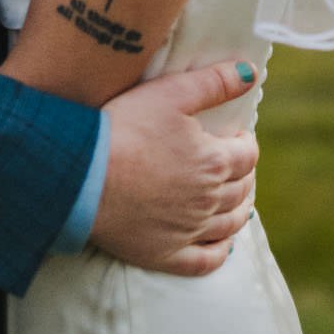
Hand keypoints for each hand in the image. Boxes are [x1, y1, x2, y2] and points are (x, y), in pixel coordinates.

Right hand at [90, 61, 258, 276]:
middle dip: (244, 176)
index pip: (247, 155)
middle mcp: (208, 201)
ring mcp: (189, 231)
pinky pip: (206, 260)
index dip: (246, 144)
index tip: (238, 137)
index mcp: (213, 163)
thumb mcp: (170, 93)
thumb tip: (250, 73)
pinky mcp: (167, 255)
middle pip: (241, 190)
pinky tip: (224, 245)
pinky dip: (221, 252)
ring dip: (240, 210)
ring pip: (230, 224)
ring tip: (239, 201)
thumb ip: (214, 82)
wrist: (82, 176)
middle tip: (237, 167)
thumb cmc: (124, 127)